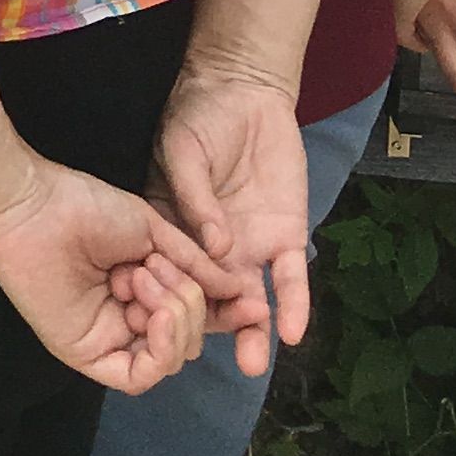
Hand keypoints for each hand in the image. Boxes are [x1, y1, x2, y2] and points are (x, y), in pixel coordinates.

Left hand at [0, 150, 220, 394]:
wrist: (35, 205)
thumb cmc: (85, 206)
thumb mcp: (156, 233)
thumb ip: (196, 266)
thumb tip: (240, 292)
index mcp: (143, 290)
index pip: (197, 316)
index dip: (229, 314)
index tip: (259, 305)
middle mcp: (128, 319)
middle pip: (189, 339)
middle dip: (190, 303)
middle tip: (156, 266)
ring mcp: (109, 340)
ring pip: (170, 358)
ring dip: (174, 316)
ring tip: (143, 275)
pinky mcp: (88, 356)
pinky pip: (139, 377)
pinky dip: (160, 350)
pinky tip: (153, 317)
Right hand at [151, 63, 313, 374]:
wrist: (245, 92)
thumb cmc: (198, 118)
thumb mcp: (181, 150)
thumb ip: (194, 197)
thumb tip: (212, 246)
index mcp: (173, 230)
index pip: (171, 274)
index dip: (168, 301)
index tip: (163, 327)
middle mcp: (211, 249)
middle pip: (209, 299)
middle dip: (210, 332)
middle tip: (204, 361)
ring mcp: (248, 247)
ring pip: (249, 300)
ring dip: (251, 332)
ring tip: (250, 363)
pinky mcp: (286, 238)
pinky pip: (290, 279)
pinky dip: (293, 305)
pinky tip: (292, 331)